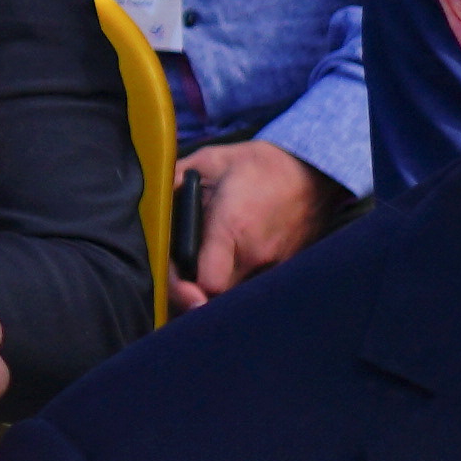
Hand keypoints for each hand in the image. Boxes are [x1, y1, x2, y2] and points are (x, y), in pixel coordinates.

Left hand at [176, 142, 346, 308]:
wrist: (311, 171)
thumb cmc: (258, 165)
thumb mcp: (209, 162)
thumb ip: (174, 181)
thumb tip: (149, 201)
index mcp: (232, 227)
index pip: (209, 284)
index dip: (187, 291)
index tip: (180, 284)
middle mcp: (256, 253)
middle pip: (219, 298)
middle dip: (198, 295)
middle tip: (186, 284)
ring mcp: (275, 265)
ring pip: (238, 297)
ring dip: (219, 292)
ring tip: (206, 275)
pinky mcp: (287, 270)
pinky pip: (256, 289)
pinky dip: (241, 286)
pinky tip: (231, 270)